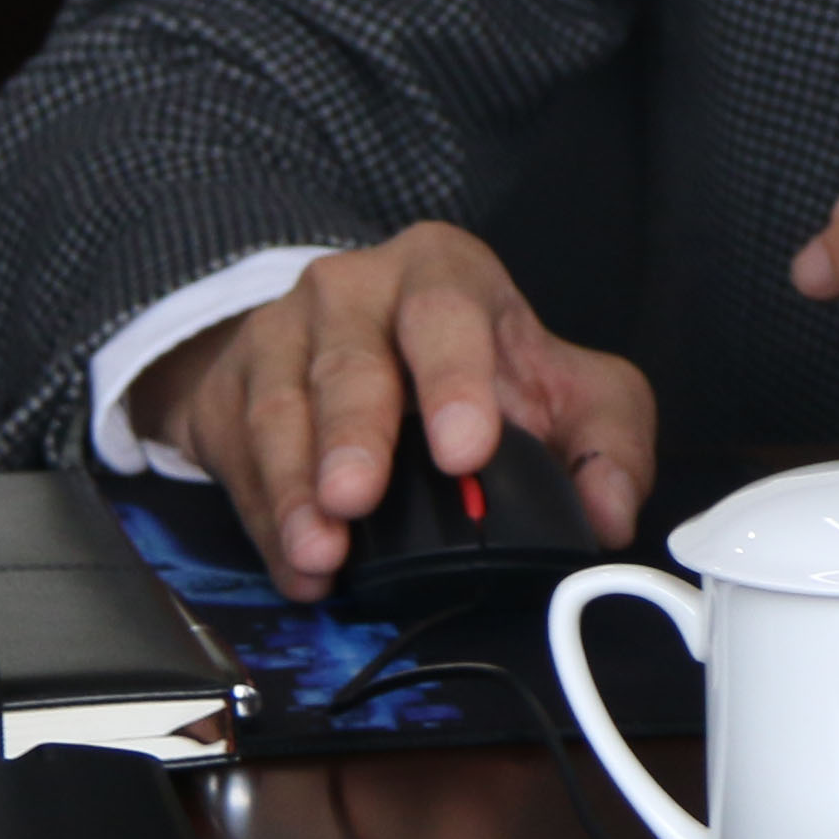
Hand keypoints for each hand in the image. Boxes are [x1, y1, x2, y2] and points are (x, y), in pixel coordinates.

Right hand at [135, 224, 653, 598]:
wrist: (356, 351)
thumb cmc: (476, 372)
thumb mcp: (565, 390)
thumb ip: (606, 444)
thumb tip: (608, 513)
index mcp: (441, 274)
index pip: (446, 314)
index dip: (454, 379)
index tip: (464, 451)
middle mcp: (352, 291)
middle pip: (349, 361)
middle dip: (352, 434)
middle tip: (357, 498)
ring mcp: (280, 336)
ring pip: (280, 410)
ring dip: (295, 490)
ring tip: (319, 552)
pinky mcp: (230, 391)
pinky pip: (240, 458)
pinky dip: (266, 519)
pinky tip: (296, 564)